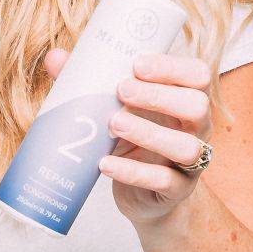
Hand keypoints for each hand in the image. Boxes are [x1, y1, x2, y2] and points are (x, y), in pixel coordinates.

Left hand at [41, 46, 213, 229]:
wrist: (142, 194)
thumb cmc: (131, 140)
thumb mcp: (116, 110)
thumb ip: (91, 82)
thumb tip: (55, 57)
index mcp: (187, 99)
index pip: (197, 75)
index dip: (172, 66)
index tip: (136, 64)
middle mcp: (197, 129)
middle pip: (197, 106)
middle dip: (159, 96)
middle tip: (122, 90)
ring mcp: (192, 162)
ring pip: (186, 147)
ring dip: (150, 133)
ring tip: (113, 124)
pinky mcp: (178, 190)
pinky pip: (164, 181)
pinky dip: (133, 173)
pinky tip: (104, 164)